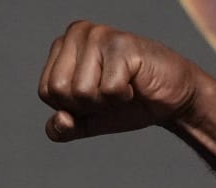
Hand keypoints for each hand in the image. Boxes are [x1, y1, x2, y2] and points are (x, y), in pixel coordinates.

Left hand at [37, 20, 210, 141]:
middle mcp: (79, 32)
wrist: (169, 101)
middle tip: (109, 93)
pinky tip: (134, 84)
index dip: (70, 107)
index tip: (94, 97)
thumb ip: (63, 128)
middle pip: (58, 90)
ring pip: (81, 91)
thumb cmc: (127, 104)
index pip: (46, 91)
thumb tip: (59, 121)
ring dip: (105, 101)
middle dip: (85, 104)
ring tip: (122, 87)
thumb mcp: (87, 121)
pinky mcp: (123, 45)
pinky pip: (107, 90)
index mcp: (64, 44)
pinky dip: (122, 97)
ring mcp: (100, 35)